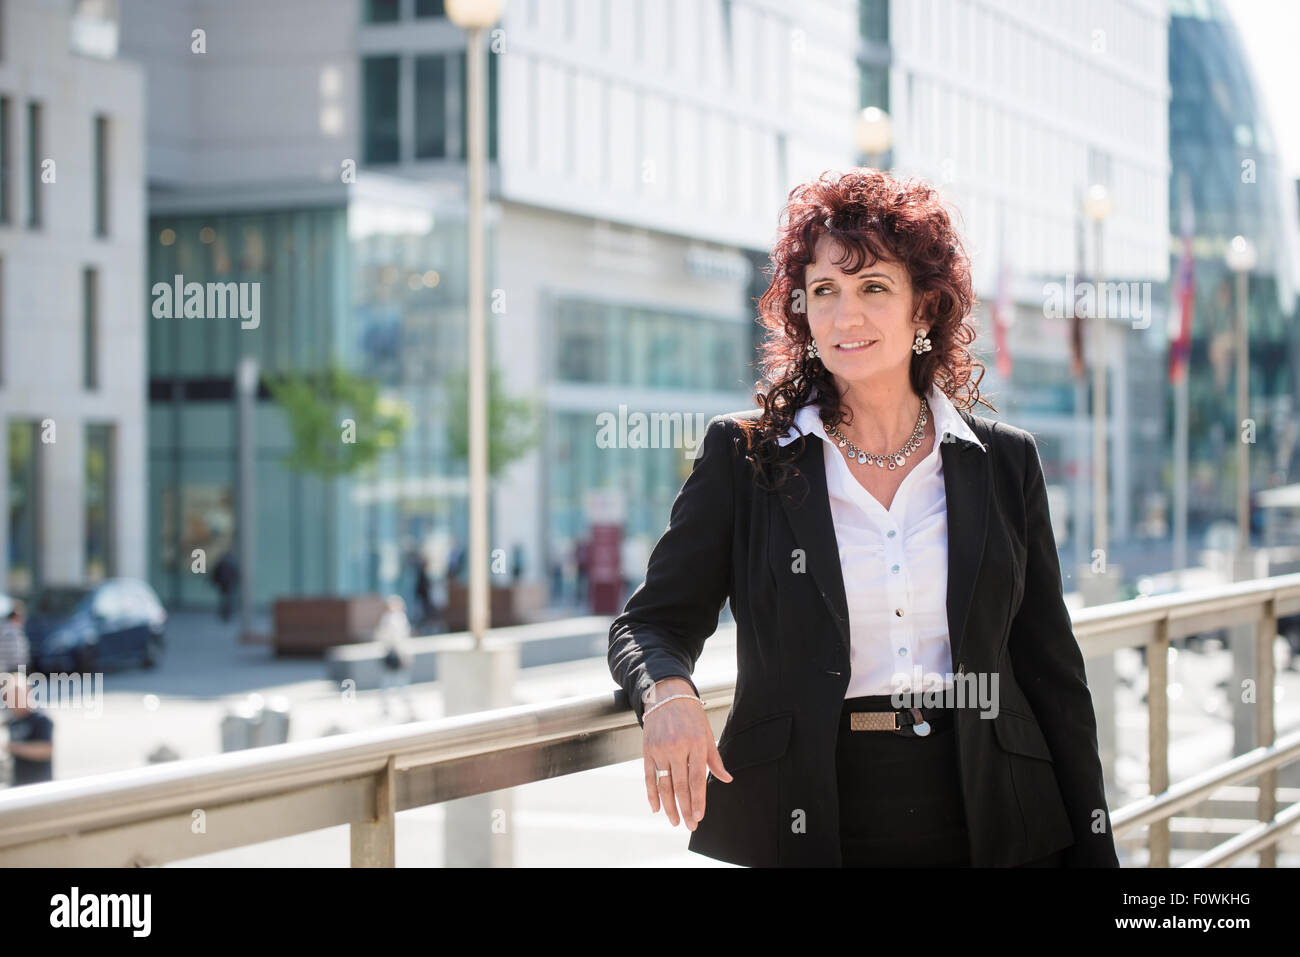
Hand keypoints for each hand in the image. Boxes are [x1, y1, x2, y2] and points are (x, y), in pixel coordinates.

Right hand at [642, 678, 731, 829]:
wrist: (666, 694)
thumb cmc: (690, 715)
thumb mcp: (706, 733)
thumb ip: (714, 759)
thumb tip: (727, 779)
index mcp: (695, 743)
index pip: (697, 779)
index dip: (698, 801)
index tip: (700, 817)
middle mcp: (676, 748)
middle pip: (680, 786)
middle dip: (685, 809)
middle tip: (690, 825)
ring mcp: (660, 749)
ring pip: (664, 785)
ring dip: (669, 806)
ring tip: (675, 821)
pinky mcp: (647, 750)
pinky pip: (648, 777)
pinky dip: (651, 794)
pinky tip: (656, 808)